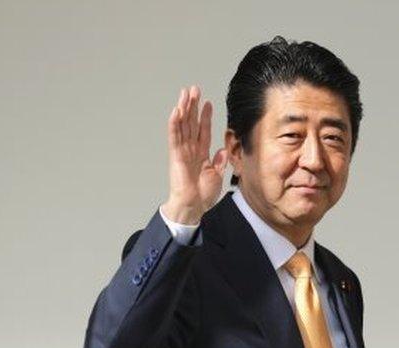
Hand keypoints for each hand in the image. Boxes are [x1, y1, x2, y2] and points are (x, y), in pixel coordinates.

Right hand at [162, 85, 226, 224]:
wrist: (193, 207)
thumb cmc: (202, 195)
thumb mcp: (217, 176)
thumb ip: (219, 162)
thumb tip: (223, 150)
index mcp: (201, 154)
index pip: (203, 130)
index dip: (205, 116)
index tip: (208, 103)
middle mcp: (190, 150)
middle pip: (191, 123)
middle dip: (192, 106)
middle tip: (194, 89)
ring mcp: (182, 151)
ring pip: (182, 125)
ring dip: (183, 109)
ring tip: (185, 93)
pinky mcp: (176, 155)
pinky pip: (174, 137)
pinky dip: (174, 124)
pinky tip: (176, 111)